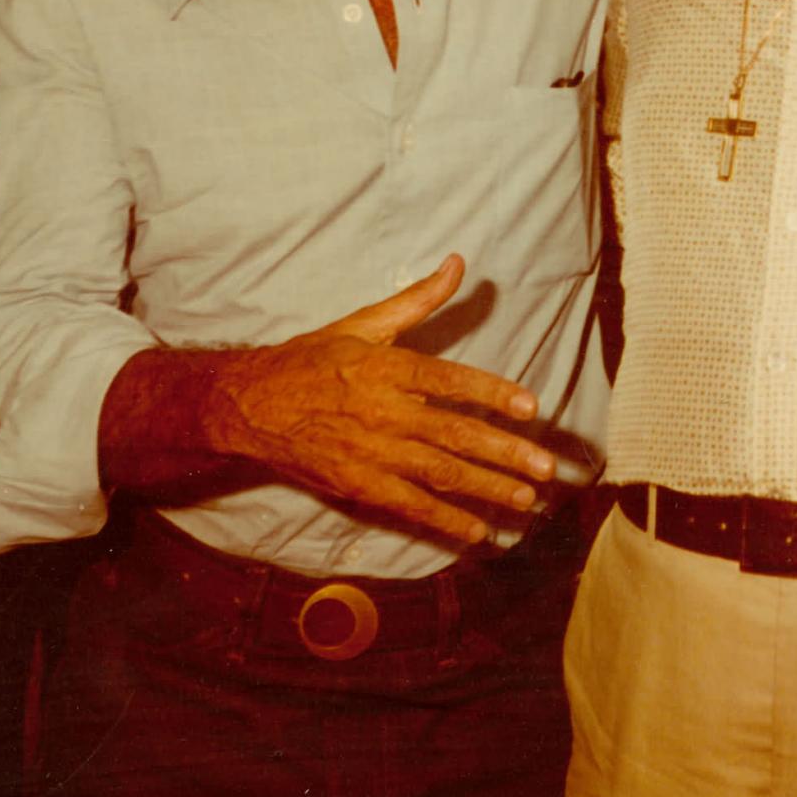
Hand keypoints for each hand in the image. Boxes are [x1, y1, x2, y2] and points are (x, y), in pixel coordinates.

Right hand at [199, 256, 555, 544]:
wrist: (250, 405)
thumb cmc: (310, 359)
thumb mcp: (362, 322)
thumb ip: (417, 299)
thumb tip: (458, 263)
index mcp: (385, 367)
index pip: (449, 381)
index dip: (492, 393)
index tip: (531, 407)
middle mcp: (382, 412)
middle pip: (454, 435)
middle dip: (505, 453)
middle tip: (547, 468)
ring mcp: (370, 453)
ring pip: (439, 475)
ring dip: (487, 490)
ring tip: (526, 501)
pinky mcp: (357, 486)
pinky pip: (409, 507)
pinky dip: (446, 521)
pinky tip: (478, 533)